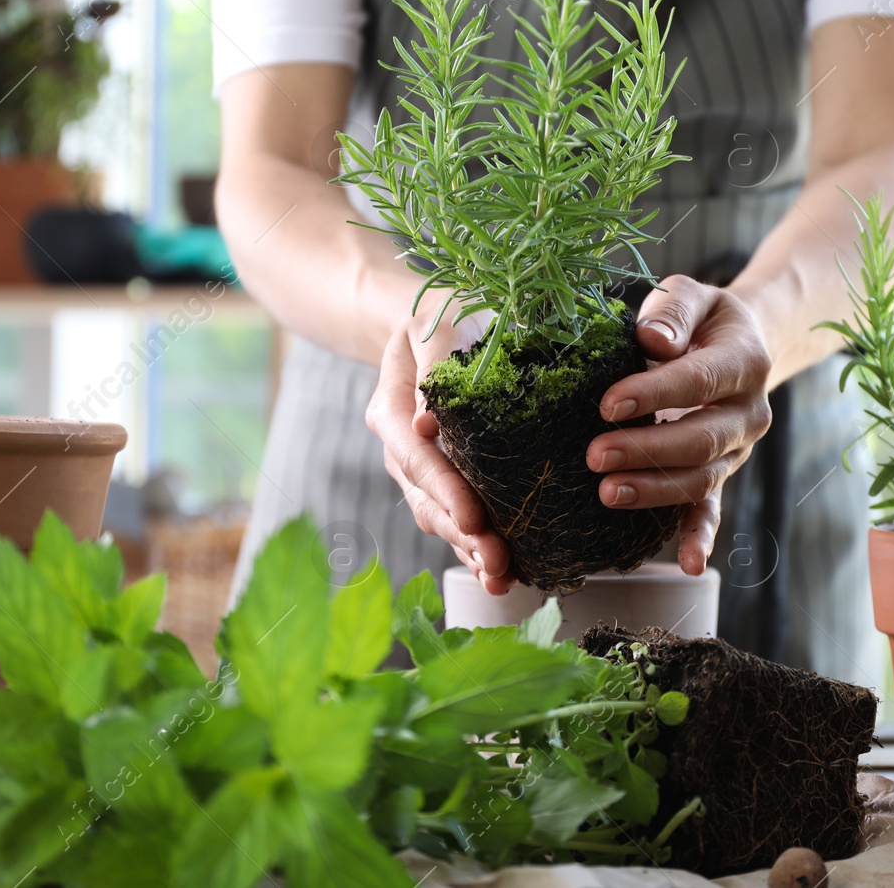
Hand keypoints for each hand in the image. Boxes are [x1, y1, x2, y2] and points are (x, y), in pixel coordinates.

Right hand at [365, 305, 514, 594]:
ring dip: (468, 549)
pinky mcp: (440, 476)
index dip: (444, 491)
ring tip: (501, 578)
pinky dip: (472, 544)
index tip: (473, 518)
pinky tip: (500, 571)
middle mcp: (399, 446)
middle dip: (462, 535)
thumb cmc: (443, 315)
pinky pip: (451, 516)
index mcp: (392, 411)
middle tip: (497, 562)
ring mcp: (417, 467)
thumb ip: (436, 364)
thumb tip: (430, 423)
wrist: (433, 320)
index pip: (417, 459)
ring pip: (437, 516)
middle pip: (426, 500)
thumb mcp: (439, 324)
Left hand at [586, 276, 773, 576]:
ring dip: (654, 490)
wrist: (741, 343)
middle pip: (701, 440)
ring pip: (700, 479)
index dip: (656, 394)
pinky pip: (711, 509)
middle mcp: (749, 413)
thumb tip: (652, 340)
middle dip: (647, 451)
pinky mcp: (721, 473)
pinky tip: (687, 563)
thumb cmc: (702, 318)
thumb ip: (673, 310)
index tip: (608, 403)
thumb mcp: (691, 294)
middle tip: (594, 454)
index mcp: (745, 362)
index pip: (699, 381)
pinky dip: (700, 537)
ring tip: (607, 492)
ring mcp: (737, 450)